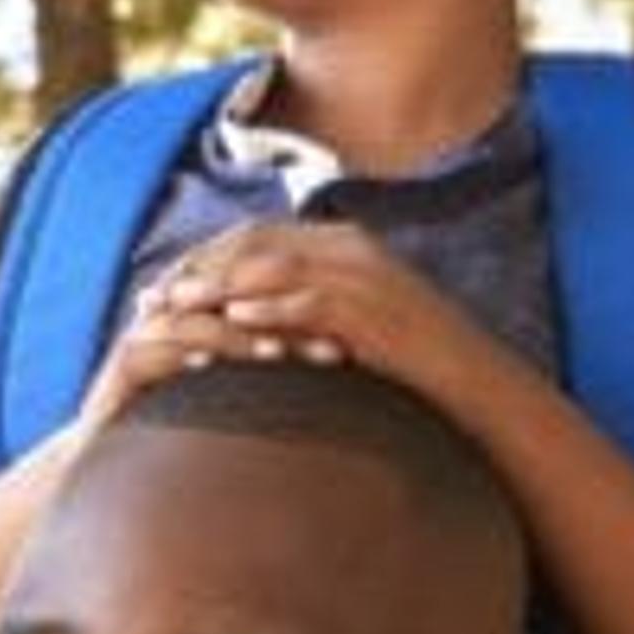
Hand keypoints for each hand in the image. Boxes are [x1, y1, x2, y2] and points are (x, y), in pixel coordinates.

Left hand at [140, 220, 522, 416]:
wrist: (482, 395)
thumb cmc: (411, 376)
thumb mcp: (347, 335)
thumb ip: (301, 320)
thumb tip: (246, 332)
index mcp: (343, 246)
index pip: (255, 239)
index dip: (201, 261)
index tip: (160, 290)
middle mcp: (353, 249)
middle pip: (255, 244)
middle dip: (197, 270)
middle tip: (151, 300)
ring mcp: (369, 276)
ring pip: (277, 265)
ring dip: (220, 284)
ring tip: (175, 307)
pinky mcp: (381, 310)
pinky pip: (317, 298)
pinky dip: (273, 305)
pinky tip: (236, 321)